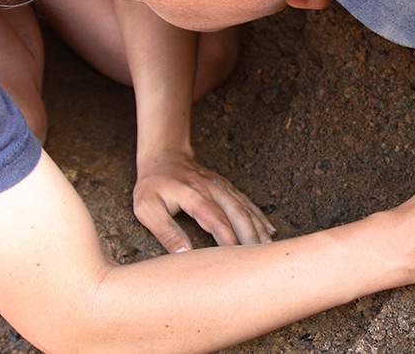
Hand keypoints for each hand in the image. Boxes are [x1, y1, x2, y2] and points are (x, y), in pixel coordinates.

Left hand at [133, 152, 273, 252]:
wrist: (164, 157)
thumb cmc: (153, 186)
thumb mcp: (146, 209)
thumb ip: (165, 232)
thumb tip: (183, 255)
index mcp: (192, 194)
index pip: (214, 218)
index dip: (226, 237)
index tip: (235, 256)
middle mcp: (211, 188)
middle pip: (236, 212)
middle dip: (249, 235)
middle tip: (256, 257)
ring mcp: (222, 186)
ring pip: (245, 207)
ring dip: (257, 227)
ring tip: (267, 247)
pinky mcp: (227, 187)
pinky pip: (246, 202)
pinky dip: (259, 217)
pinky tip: (268, 230)